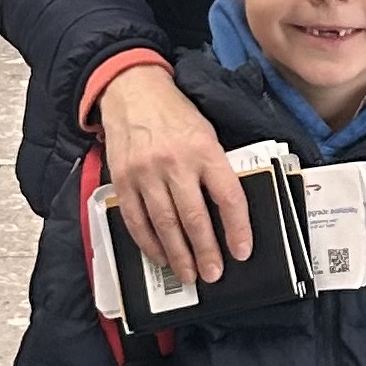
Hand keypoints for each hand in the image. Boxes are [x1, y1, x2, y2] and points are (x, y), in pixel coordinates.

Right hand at [97, 64, 252, 284]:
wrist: (132, 90)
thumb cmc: (176, 114)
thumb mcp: (206, 132)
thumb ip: (216, 168)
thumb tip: (229, 212)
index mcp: (204, 150)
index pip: (228, 196)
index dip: (237, 228)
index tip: (242, 252)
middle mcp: (175, 163)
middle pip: (194, 217)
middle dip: (206, 251)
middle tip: (213, 274)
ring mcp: (145, 173)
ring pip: (165, 224)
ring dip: (178, 255)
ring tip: (189, 275)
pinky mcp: (123, 180)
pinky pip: (136, 220)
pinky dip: (149, 243)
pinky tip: (161, 257)